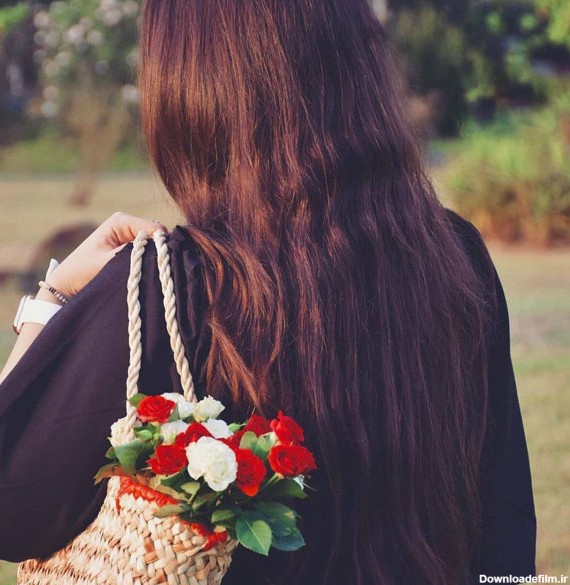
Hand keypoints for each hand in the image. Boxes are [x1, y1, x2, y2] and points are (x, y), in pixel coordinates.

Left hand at [46, 213, 167, 297]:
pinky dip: (148, 260)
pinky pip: (147, 250)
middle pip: (157, 235)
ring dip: (153, 256)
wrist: (67, 283)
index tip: (160, 262)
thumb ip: (134, 253)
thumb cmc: (83, 271)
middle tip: (153, 269)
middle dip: (158, 250)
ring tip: (144, 271)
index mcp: (121, 220)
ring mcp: (128, 234)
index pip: (155, 228)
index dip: (161, 244)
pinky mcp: (128, 246)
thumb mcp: (110, 262)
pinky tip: (142, 270)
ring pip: (154, 244)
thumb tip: (159, 249)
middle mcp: (126, 223)